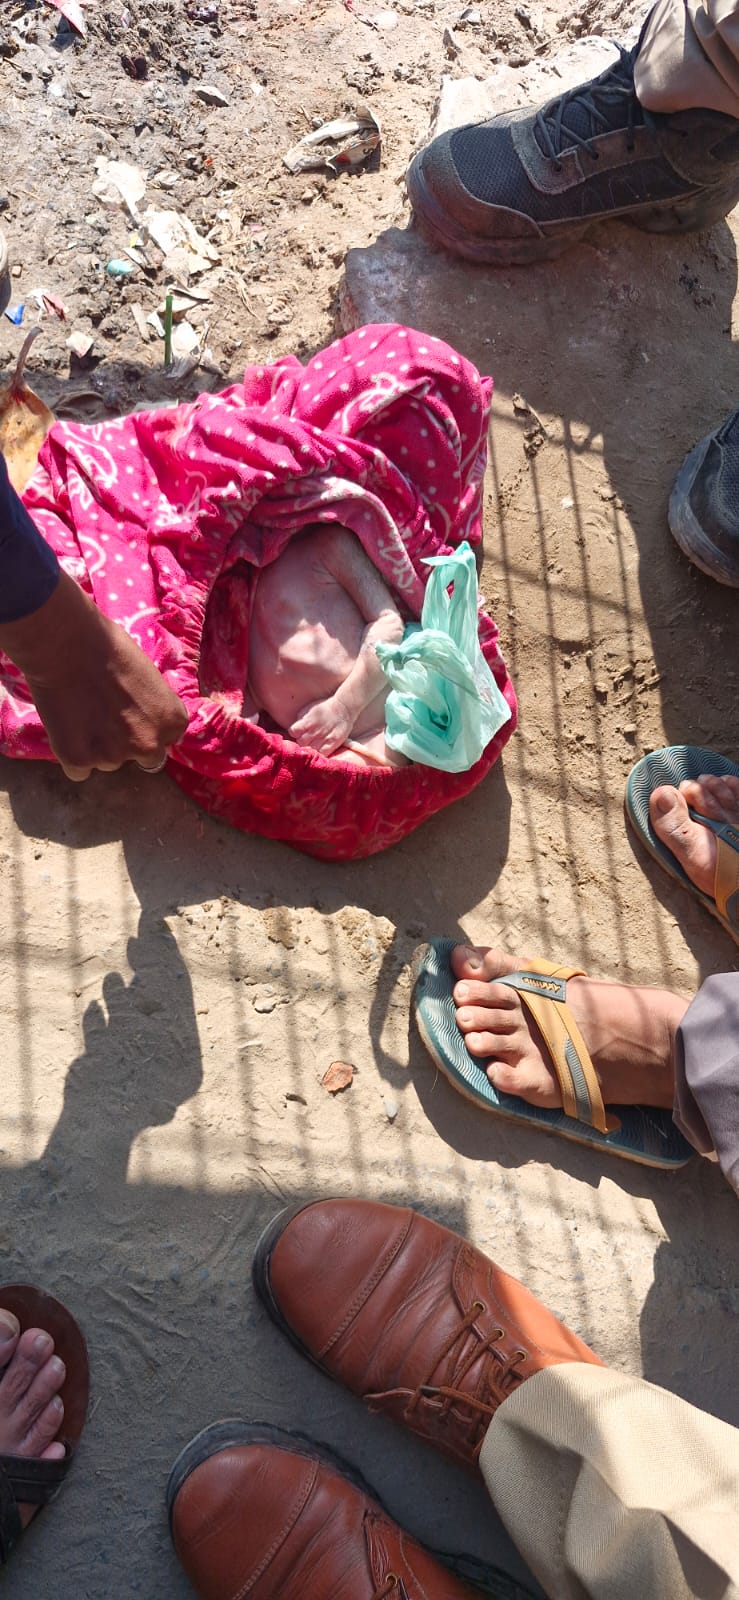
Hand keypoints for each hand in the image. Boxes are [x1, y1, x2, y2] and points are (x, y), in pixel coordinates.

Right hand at [0, 571, 187, 779]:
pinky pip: (79, 770)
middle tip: (107, 719)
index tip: (133, 714)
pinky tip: (67, 728)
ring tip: (82, 715)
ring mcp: (114, 756)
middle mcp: (149, 745)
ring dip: (98, 747)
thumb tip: (145, 715)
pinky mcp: (79, 760)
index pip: (168, 739)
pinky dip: (72, 755)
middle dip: (128, 743)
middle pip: (144, 757)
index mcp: (172, 721)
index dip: (148, 726)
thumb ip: (152, 705)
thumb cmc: (108, 647)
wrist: (66, 645)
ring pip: (108, 762)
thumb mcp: (148, 676)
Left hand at [289, 693, 353, 756]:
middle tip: (306, 738)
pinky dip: (319, 753)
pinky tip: (319, 748)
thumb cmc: (324, 709)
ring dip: (310, 748)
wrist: (344, 708)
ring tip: (313, 744)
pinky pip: (322, 754)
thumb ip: (301, 720)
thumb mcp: (309, 709)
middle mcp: (315, 730)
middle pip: (301, 742)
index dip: (294, 732)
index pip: (293, 732)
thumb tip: (294, 730)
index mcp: (308, 721)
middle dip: (302, 741)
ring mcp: (324, 738)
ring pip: (310, 750)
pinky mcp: (333, 743)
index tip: (298, 731)